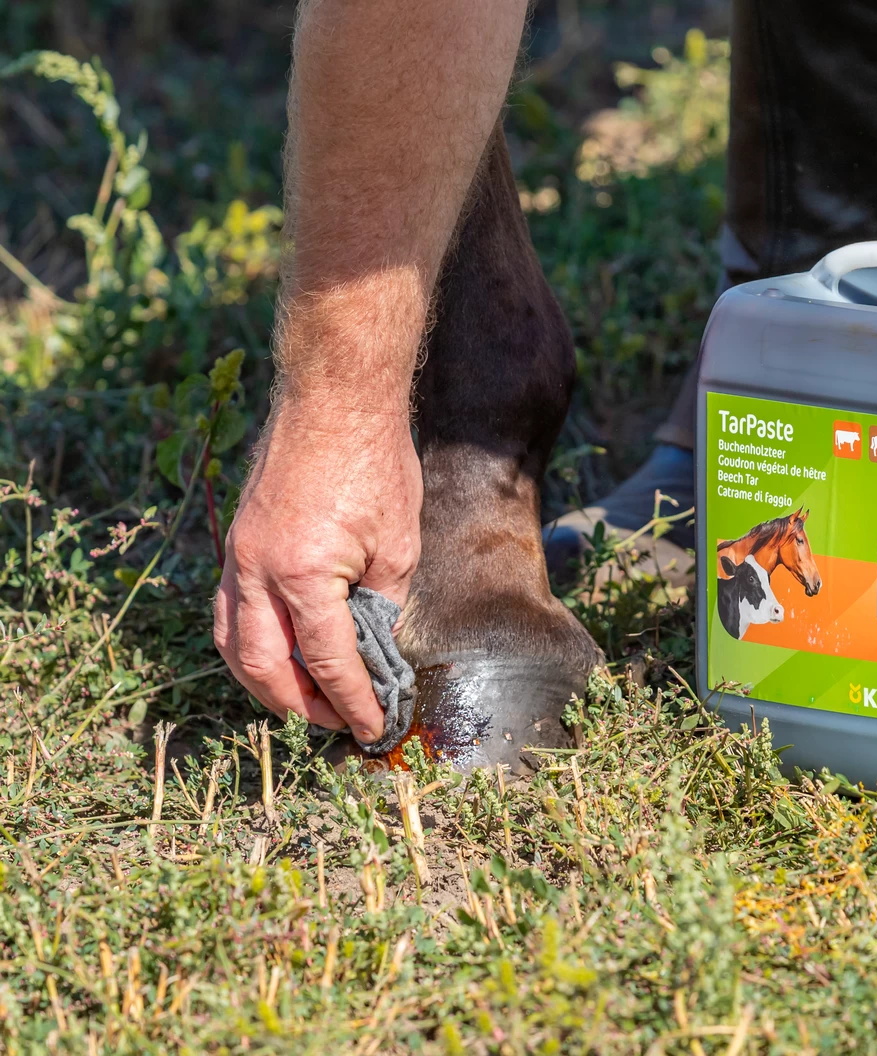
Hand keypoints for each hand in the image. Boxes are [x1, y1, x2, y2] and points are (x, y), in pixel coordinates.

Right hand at [213, 398, 421, 742]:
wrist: (335, 397)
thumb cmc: (374, 461)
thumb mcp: (398, 542)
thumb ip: (383, 602)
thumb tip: (373, 644)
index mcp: (304, 574)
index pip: (329, 661)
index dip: (353, 702)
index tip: (373, 727)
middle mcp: (257, 571)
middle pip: (264, 668)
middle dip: (300, 705)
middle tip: (336, 722)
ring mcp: (239, 555)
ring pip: (234, 644)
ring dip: (266, 682)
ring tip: (304, 699)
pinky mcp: (237, 541)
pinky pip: (231, 611)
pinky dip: (251, 643)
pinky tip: (280, 652)